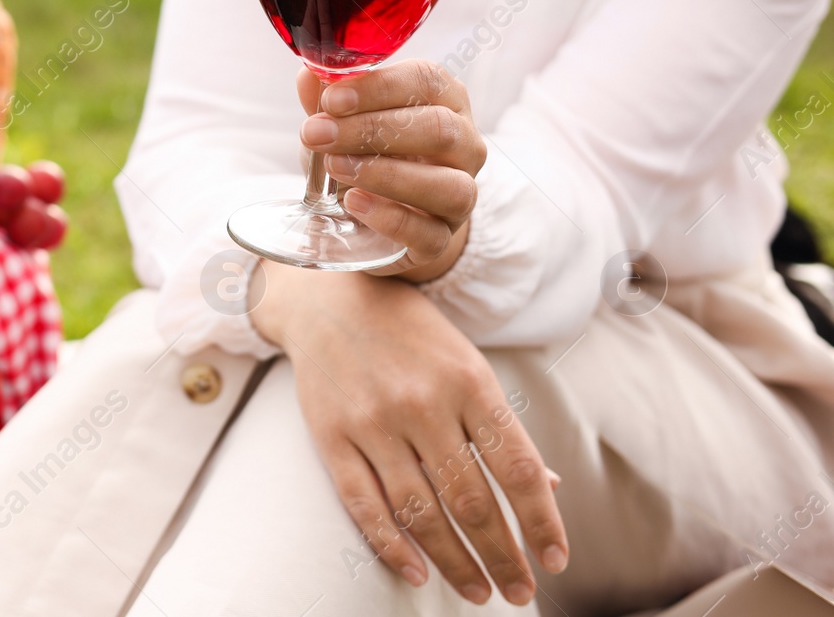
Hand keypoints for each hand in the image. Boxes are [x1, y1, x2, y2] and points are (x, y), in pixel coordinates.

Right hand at [252, 265, 568, 602]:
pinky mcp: (331, 436)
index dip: (542, 522)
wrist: (327, 297)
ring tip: (478, 593)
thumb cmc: (410, 335)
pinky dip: (392, 547)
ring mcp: (373, 422)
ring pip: (421, 513)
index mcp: (469, 381)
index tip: (555, 561)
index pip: (519, 468)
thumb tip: (549, 487)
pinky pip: (363, 505)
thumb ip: (501, 426)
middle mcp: (423, 403)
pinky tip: (417, 573)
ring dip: (455, 563)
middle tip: (519, 593)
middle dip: (502, 556)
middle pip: (473, 501)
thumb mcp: (467, 364)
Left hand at [299, 60, 484, 279]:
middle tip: (319, 134)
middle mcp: (464, 146)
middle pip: (439, 129)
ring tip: (335, 167)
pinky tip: (354, 202)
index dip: (379, 87)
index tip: (331, 100)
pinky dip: (391, 218)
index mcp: (445, 101)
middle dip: (373, 129)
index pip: (427, 80)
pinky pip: (431, 233)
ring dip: (386, 174)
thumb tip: (308, 76)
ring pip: (448, 185)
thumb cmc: (362, 154)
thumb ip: (326, 98)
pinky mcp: (442, 239)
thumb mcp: (340, 122)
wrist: (372, 217)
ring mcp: (460, 196)